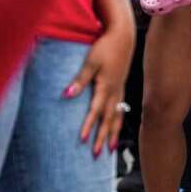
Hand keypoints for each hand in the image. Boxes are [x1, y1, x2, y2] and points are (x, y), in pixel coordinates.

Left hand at [66, 28, 133, 156]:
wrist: (123, 36)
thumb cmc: (105, 47)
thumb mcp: (90, 62)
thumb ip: (79, 80)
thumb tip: (67, 95)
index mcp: (106, 87)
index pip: (95, 111)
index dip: (88, 126)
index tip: (82, 140)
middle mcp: (114, 92)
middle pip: (108, 119)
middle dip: (102, 137)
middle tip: (97, 155)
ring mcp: (119, 90)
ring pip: (116, 117)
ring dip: (113, 133)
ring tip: (110, 149)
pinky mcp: (121, 87)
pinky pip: (121, 109)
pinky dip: (118, 121)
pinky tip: (116, 127)